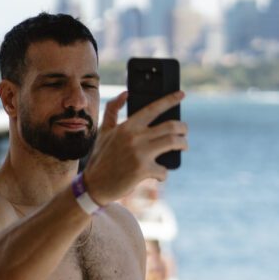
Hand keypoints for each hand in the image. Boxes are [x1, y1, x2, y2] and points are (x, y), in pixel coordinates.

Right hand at [83, 90, 187, 205]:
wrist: (94, 185)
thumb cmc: (101, 158)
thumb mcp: (103, 132)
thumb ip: (112, 111)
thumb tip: (125, 94)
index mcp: (127, 126)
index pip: (153, 108)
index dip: (170, 100)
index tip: (182, 94)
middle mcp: (134, 137)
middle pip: (171, 126)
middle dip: (183, 129)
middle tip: (184, 133)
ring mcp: (139, 153)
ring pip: (173, 142)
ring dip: (182, 144)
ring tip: (182, 147)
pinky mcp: (142, 170)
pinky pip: (164, 169)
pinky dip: (164, 173)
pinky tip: (159, 174)